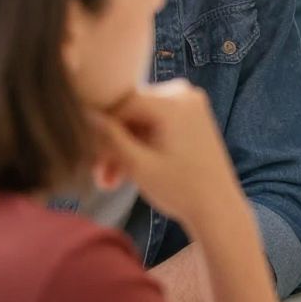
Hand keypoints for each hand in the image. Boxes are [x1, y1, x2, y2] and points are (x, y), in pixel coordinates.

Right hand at [89, 80, 245, 240]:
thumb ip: (109, 138)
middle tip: (98, 176)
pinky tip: (126, 172)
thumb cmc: (182, 190)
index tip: (87, 157)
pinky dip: (140, 145)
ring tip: (110, 181)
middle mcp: (183, 93)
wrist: (218, 208)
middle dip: (111, 145)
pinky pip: (153, 124)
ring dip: (123, 148)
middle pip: (129, 113)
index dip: (99, 129)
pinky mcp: (190, 116)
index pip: (119, 104)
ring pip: (138, 121)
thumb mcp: (138, 165)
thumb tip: (81, 113)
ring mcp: (189, 103)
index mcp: (174, 101)